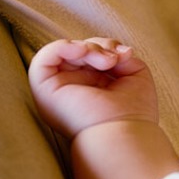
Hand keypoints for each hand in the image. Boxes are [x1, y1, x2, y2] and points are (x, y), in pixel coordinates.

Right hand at [28, 38, 159, 139]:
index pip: (92, 53)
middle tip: (115, 60)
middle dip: (100, 47)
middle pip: (79, 50)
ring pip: (65, 51)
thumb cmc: (133, 111)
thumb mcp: (134, 73)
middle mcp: (73, 87)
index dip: (108, 46)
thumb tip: (113, 49)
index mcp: (91, 85)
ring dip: (88, 48)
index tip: (126, 55)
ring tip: (106, 62)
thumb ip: (120, 54)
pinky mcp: (45, 90)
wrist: (123, 132)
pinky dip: (63, 47)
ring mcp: (58, 89)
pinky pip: (44, 57)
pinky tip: (83, 52)